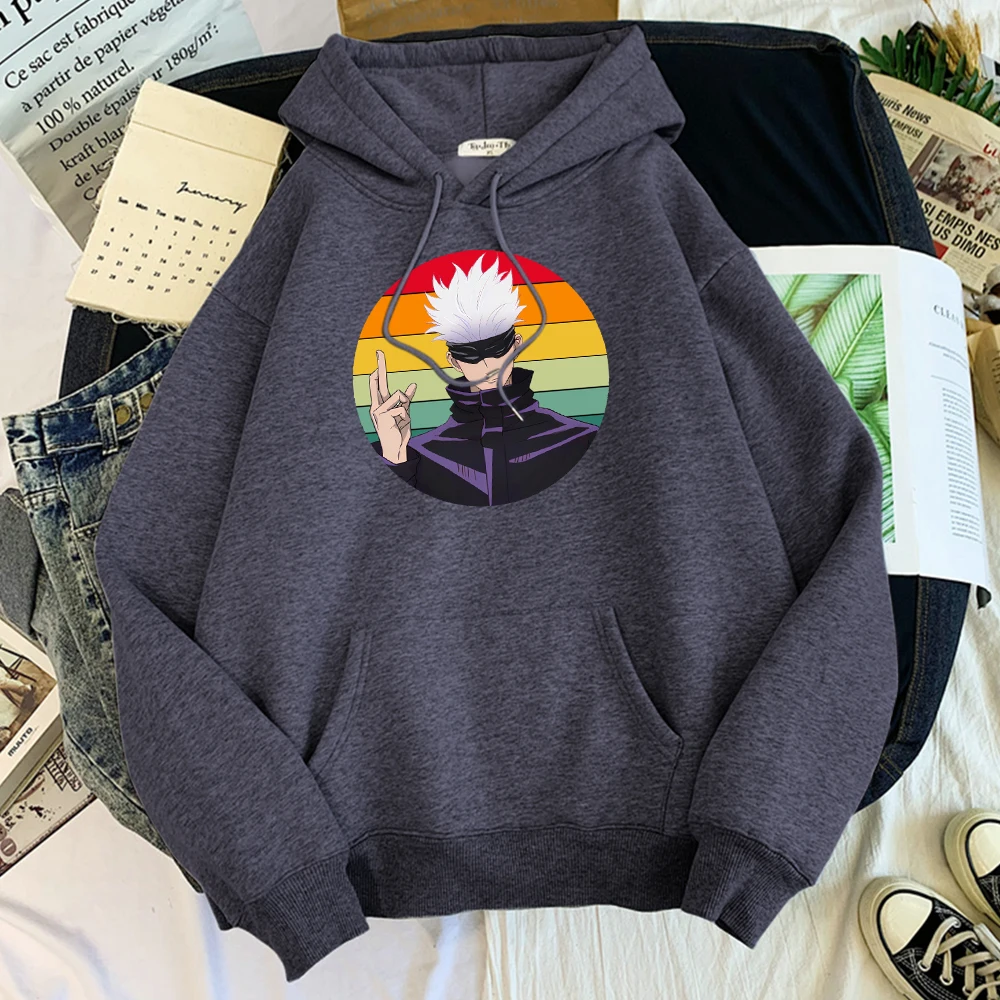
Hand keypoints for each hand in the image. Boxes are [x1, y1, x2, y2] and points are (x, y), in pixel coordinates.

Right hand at [369, 349, 416, 464]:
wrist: (394, 448)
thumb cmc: (397, 431)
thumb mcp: (404, 413)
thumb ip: (406, 399)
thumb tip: (413, 384)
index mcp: (380, 403)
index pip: (377, 382)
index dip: (379, 368)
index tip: (380, 354)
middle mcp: (376, 405)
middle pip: (377, 381)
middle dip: (379, 366)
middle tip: (379, 351)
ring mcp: (378, 410)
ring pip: (398, 395)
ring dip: (405, 407)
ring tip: (401, 420)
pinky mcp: (382, 416)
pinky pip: (401, 408)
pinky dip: (406, 416)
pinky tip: (401, 425)